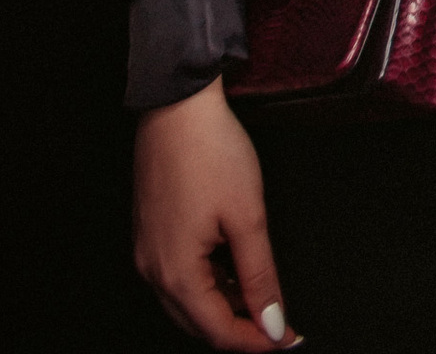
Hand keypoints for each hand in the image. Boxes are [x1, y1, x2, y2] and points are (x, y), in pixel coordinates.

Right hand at [133, 75, 302, 348]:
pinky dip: (208, 281)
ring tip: (262, 294)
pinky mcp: (150, 231)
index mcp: (175, 273)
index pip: (218, 331)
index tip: (288, 339)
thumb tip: (272, 323)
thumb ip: (261, 276)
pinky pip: (178, 274)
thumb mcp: (247, 216)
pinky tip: (233, 267)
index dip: (257, 341)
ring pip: (187, 301)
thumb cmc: (210, 151)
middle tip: (279, 323)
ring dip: (224, 305)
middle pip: (198, 323)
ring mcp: (147, 250)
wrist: (178, 105)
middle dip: (240, 328)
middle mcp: (153, 269)